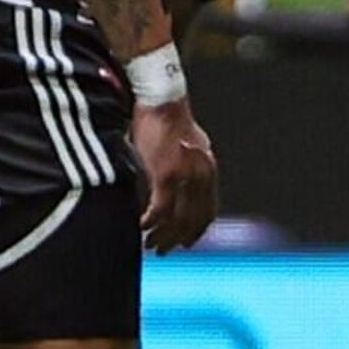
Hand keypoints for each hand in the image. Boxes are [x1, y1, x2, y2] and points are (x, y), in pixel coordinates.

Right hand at [135, 99, 217, 251]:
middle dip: (177, 240)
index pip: (208, 211)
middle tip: (161, 250)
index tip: (185, 243)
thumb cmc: (167, 119)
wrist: (161, 98)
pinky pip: (160, 208)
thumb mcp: (187, 144)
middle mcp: (202, 175)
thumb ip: (188, 164)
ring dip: (162, 235)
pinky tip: (140, 226)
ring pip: (177, 219)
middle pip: (193, 220)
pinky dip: (151, 221)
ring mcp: (186, 176)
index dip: (196, 231)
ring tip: (148, 244)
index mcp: (208, 169)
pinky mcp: (166, 174)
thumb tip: (181, 179)